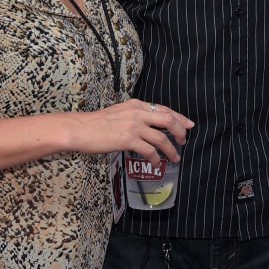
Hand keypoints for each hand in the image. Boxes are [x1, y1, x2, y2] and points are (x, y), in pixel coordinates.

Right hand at [69, 99, 193, 164]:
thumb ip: (134, 115)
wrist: (79, 129)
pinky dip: (156, 158)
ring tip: (174, 158)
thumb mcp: (119, 112)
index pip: (164, 109)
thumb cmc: (96, 123)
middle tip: (184, 141)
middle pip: (169, 120)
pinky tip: (156, 163)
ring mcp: (133, 126)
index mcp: (136, 105)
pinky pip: (149, 150)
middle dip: (180, 131)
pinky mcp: (128, 139)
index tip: (189, 124)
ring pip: (161, 138)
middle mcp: (138, 112)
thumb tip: (148, 125)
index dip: (179, 117)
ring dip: (171, 150)